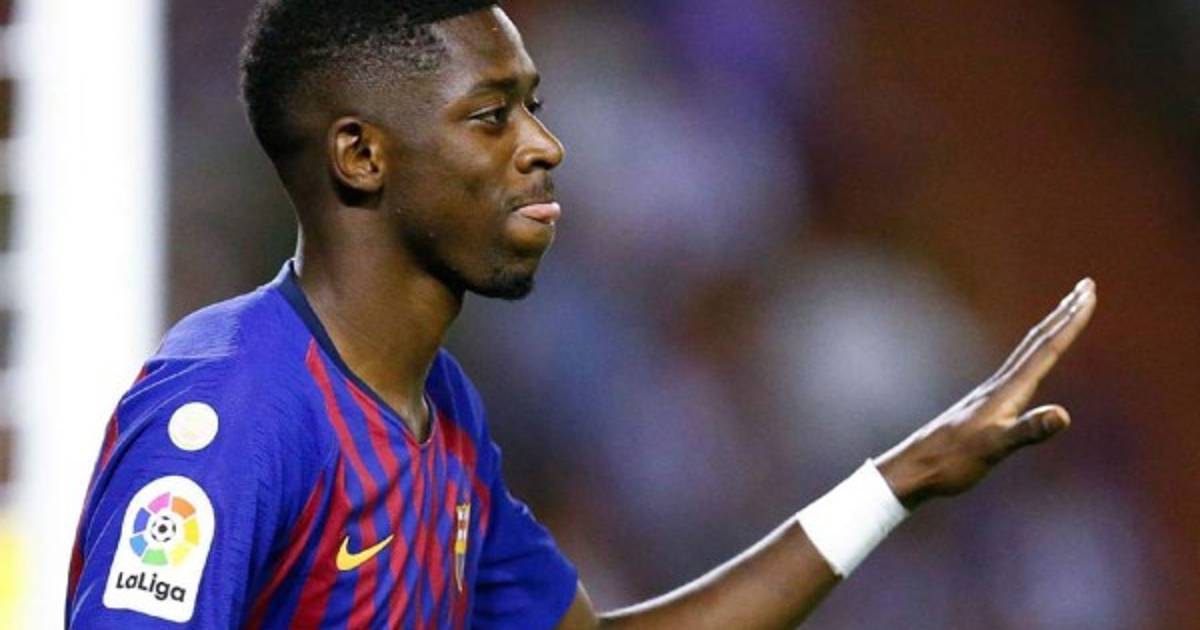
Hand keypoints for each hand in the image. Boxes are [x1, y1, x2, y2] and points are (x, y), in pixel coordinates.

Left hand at [875, 278, 1096, 509]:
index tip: (1089, 293)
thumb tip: (1062, 415)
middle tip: (1086, 286)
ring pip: (1028, 352)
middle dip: (1065, 313)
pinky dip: (1034, 355)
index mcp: (1007, 391)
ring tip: (1066, 312)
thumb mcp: (994, 448)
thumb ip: (1028, 431)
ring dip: (1051, 329)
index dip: (1070, 322)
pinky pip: (1019, 370)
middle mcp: (1001, 385)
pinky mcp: (986, 406)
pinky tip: (1033, 362)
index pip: (1047, 348)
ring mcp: (992, 394)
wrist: (916, 468)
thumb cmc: (953, 461)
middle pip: (1039, 340)